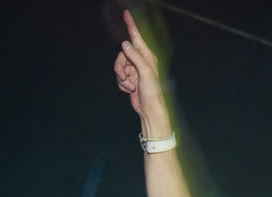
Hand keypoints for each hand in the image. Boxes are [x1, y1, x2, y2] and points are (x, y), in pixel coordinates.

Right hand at [113, 10, 167, 124]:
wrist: (149, 109)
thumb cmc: (152, 92)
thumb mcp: (145, 73)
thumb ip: (135, 57)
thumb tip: (125, 44)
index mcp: (147, 57)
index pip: (137, 37)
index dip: (131, 25)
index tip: (126, 13)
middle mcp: (141, 62)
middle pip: (122, 54)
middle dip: (120, 67)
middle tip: (125, 77)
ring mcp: (135, 71)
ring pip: (119, 66)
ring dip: (121, 78)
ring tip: (130, 86)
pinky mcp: (130, 80)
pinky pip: (119, 77)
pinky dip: (122, 84)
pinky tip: (130, 90)